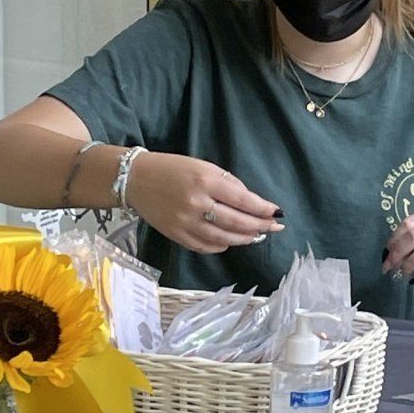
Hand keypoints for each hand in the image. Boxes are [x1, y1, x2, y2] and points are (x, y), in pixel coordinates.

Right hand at [126, 151, 282, 253]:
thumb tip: (251, 203)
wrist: (135, 179)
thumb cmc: (173, 168)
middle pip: (237, 222)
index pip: (243, 200)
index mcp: (205, 180)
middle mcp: (196, 203)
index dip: (263, 209)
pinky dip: (221, 246)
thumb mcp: (203, 166)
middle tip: (274, 227)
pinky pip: (205, 246)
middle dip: (260, 226)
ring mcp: (185, 222)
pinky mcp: (176, 235)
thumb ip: (227, 184)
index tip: (277, 213)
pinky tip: (230, 241)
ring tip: (256, 236)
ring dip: (244, 239)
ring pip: (224, 238)